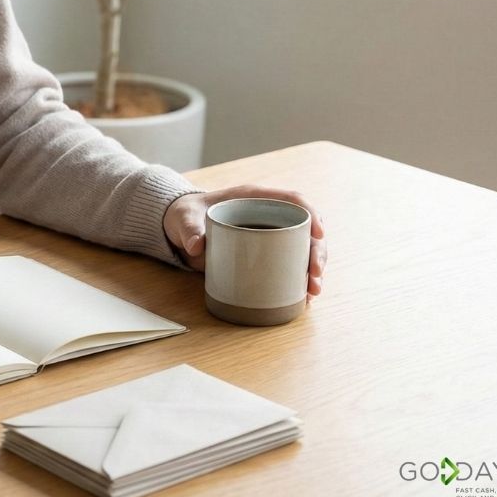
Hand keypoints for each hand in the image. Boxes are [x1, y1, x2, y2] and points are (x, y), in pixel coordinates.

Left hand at [162, 186, 327, 299]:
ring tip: (313, 292)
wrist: (177, 228)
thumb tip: (197, 247)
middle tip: (315, 276)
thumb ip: (189, 229)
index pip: (293, 200)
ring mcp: (268, 236)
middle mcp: (267, 216)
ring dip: (312, 270)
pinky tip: (304, 298)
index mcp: (254, 198)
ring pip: (301, 250)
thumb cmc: (185, 215)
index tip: (319, 233)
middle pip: (304, 230)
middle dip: (316, 252)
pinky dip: (298, 281)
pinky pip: (288, 265)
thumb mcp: (184, 218)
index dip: (311, 214)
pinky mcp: (263, 255)